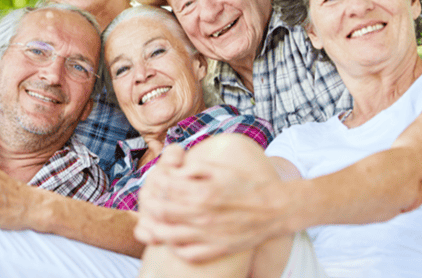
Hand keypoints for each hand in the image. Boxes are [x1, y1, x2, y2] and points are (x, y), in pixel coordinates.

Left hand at [135, 152, 299, 261]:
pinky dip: (174, 246)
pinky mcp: (216, 249)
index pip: (165, 188)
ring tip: (151, 221)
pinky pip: (186, 252)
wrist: (274, 209)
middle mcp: (203, 215)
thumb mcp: (220, 169)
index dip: (153, 183)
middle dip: (149, 205)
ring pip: (168, 235)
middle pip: (162, 211)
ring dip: (154, 228)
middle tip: (147, 201)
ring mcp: (209, 235)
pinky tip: (172, 237)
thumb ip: (194, 168)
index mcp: (203, 191)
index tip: (152, 181)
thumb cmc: (246, 185)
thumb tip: (173, 170)